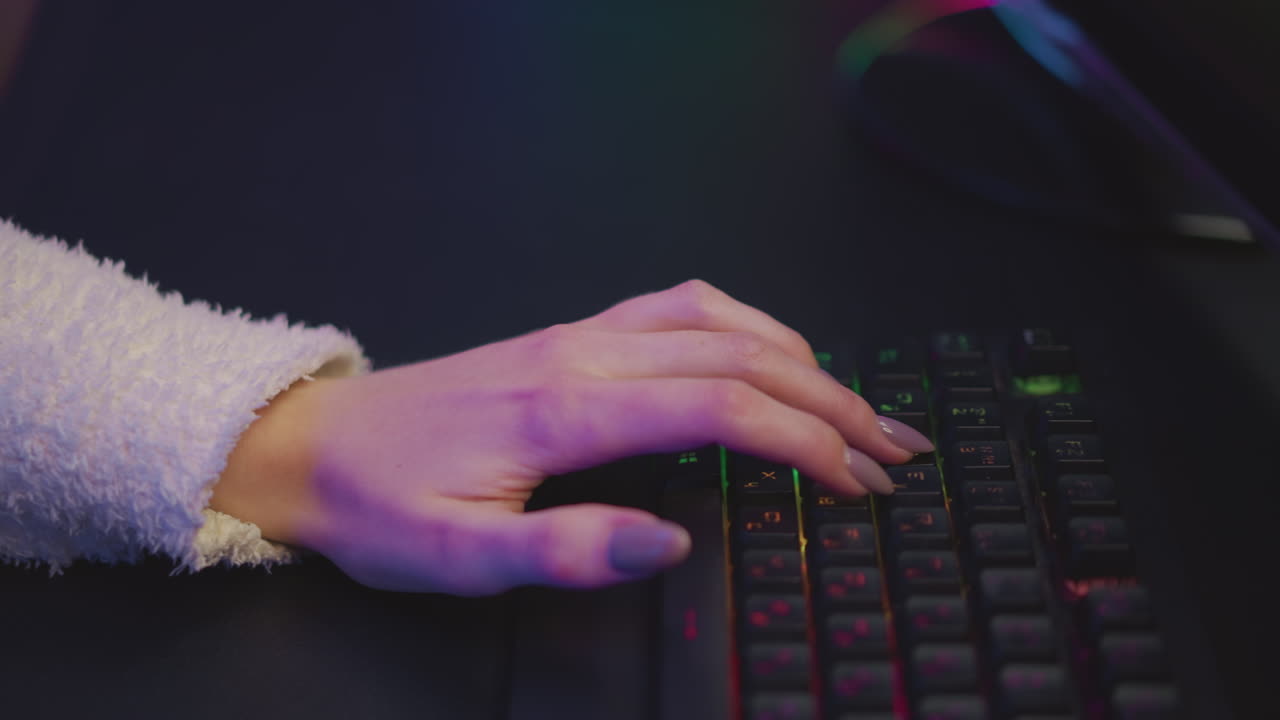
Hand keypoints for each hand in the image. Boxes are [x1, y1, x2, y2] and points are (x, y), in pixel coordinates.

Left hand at [211, 280, 932, 594]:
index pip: (721, 409)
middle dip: (832, 401)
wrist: (317, 448)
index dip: (806, 443)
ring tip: (854, 404)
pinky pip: (677, 306)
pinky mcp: (571, 336)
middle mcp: (584, 355)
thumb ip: (569, 550)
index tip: (859, 481)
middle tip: (894, 447)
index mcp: (567, 409)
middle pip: (740, 355)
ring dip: (799, 356)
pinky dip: (744, 323)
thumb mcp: (461, 558)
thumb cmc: (384, 508)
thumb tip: (674, 543)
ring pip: (717, 318)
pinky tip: (766, 351)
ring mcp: (579, 335)